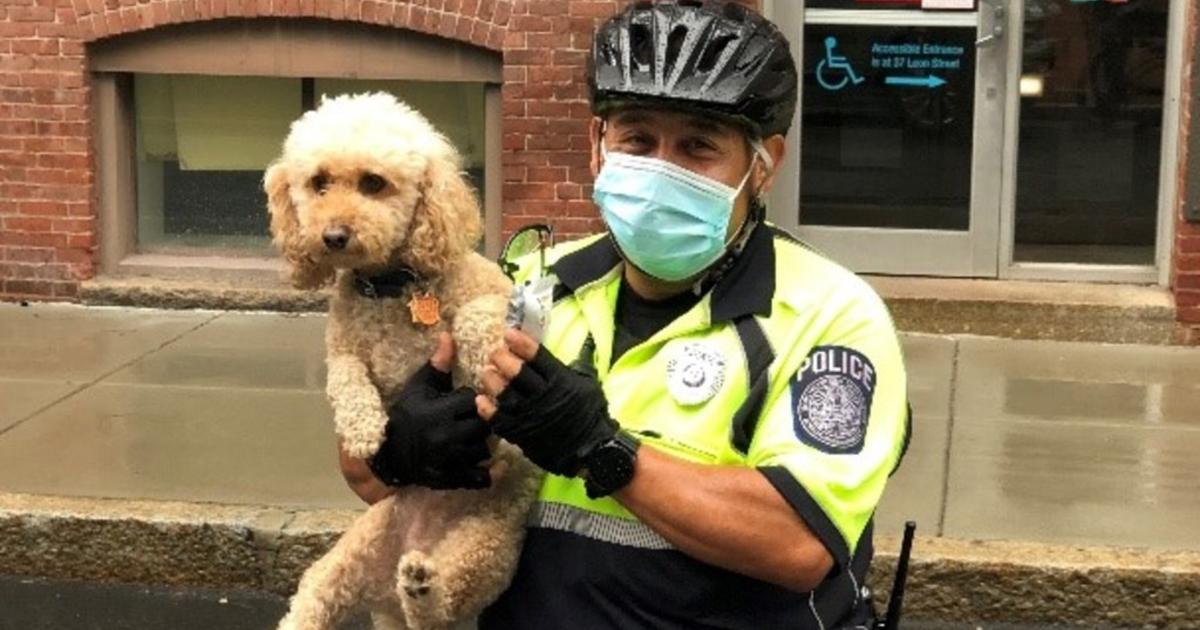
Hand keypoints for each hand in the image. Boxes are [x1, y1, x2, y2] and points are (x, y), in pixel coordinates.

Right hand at [368, 333, 491, 489]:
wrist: (388, 454)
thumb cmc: (405, 415)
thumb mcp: (418, 388)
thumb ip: (437, 365)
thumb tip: (448, 335)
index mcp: (438, 412)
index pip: (472, 399)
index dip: (473, 397)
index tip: (466, 398)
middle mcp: (445, 437)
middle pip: (483, 424)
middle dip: (484, 419)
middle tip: (478, 417)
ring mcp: (449, 461)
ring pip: (484, 449)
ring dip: (485, 442)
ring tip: (477, 435)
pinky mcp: (451, 479)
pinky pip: (481, 478)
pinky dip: (491, 472)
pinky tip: (496, 464)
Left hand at [477, 329, 617, 475]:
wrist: (591, 450)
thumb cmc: (590, 414)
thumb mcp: (589, 384)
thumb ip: (578, 365)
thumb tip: (582, 342)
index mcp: (561, 380)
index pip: (537, 356)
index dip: (521, 343)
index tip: (509, 334)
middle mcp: (543, 396)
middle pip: (517, 372)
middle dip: (503, 358)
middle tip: (496, 352)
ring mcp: (530, 416)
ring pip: (504, 394)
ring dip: (492, 380)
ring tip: (487, 372)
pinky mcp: (521, 433)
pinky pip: (498, 419)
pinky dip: (487, 408)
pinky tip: (481, 399)